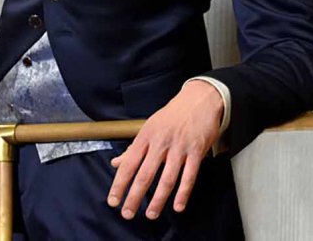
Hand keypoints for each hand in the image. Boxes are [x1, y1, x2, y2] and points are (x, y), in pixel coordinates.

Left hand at [107, 80, 223, 219]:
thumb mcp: (149, 128)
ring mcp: (179, 147)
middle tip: (128, 213)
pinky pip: (189, 176)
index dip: (120, 184)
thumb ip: (134, 148)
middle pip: (144, 174)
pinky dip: (183, 193)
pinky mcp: (196, 151)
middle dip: (135, 196)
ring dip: (158, 200)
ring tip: (151, 214)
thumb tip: (116, 163)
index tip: (113, 200)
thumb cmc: (172, 115)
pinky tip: (178, 206)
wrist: (199, 99)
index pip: (128, 164)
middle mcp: (160, 143)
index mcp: (146, 136)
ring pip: (166, 178)